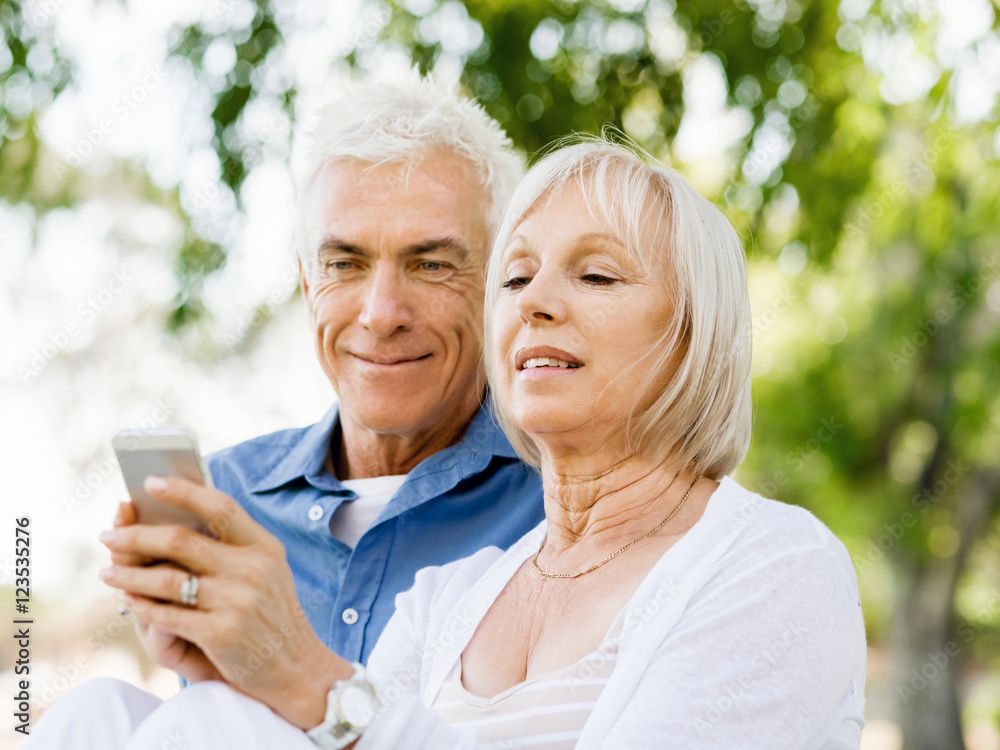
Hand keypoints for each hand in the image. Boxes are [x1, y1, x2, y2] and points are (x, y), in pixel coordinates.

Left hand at [99, 477, 351, 728]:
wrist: (297, 667)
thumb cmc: (270, 613)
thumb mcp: (266, 570)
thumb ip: (232, 547)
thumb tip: (173, 519)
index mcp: (264, 546)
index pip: (220, 507)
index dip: (184, 491)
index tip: (149, 481)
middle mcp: (252, 569)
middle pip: (181, 541)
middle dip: (136, 537)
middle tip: (107, 535)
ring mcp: (237, 601)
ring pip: (167, 580)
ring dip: (128, 575)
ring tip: (106, 572)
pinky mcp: (222, 634)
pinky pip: (168, 616)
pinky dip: (142, 607)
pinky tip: (127, 601)